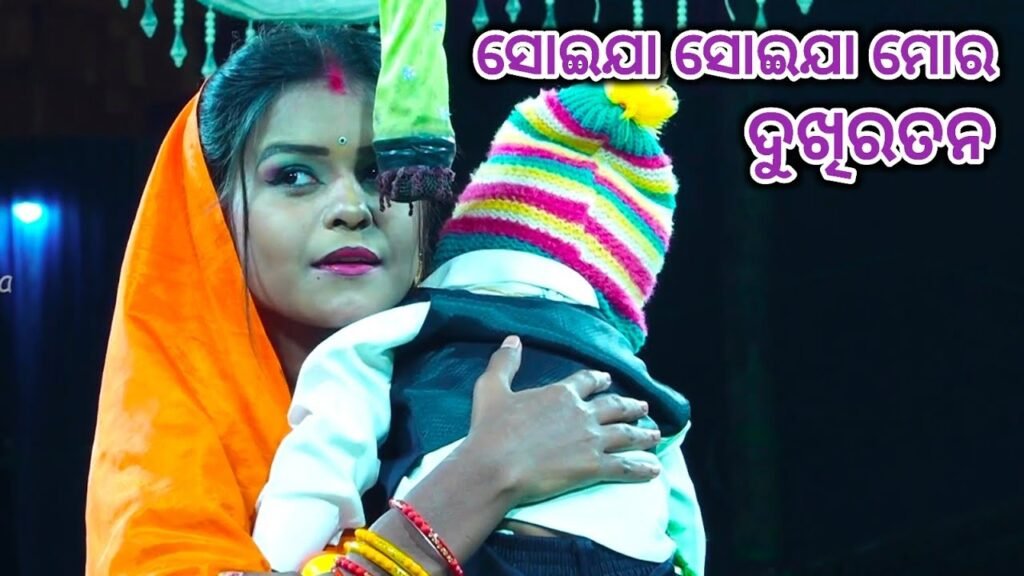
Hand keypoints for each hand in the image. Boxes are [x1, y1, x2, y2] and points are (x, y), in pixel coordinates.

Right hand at [465, 335, 661, 505]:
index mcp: (560, 394)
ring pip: (626, 434)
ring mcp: (591, 439)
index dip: (598, 380)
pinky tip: (654, 469)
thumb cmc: (491, 430)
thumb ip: (504, 362)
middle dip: (630, 406)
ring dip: (643, 434)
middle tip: (642, 407)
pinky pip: (625, 465)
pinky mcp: (594, 466)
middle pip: (614, 406)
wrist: (496, 465)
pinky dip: (642, 467)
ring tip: (656, 434)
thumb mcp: (491, 388)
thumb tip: (512, 339)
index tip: (606, 380)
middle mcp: (582, 413)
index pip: (587, 382)